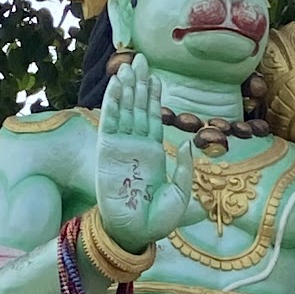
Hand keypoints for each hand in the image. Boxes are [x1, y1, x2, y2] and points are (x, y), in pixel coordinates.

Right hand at [95, 53, 193, 250]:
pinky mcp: (107, 152)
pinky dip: (112, 103)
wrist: (134, 233)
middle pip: (138, 108)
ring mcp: (121, 148)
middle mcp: (136, 146)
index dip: (154, 98)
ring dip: (125, 88)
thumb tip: (187, 143)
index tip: (155, 77)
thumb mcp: (181, 194)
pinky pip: (110, 122)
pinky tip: (115, 86)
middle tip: (141, 59)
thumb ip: (185, 168)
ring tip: (127, 66)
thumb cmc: (158, 220)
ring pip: (123, 111)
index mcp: (154, 154)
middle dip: (139, 84)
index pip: (154, 119)